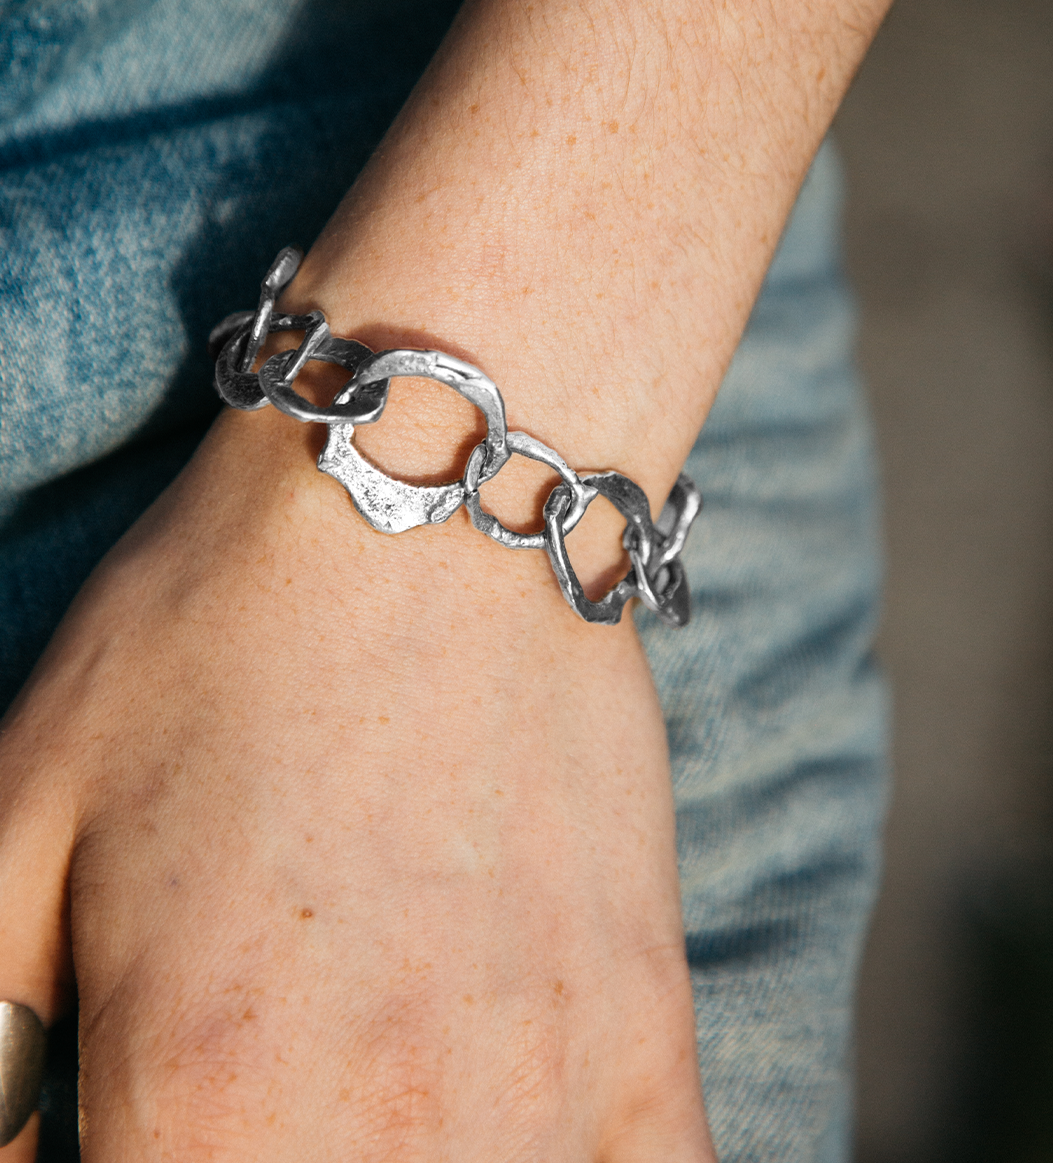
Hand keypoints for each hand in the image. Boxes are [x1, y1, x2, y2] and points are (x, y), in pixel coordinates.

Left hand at [0, 408, 713, 1160]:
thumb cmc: (219, 639)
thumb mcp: (18, 819)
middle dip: (247, 1143)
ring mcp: (544, 1089)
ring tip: (352, 1090)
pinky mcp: (646, 1033)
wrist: (436, 509)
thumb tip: (15, 1156)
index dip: (118, 1155)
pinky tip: (507, 1124)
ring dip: (393, 1156)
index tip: (137, 1104)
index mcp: (203, 1098)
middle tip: (246, 1071)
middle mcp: (391, 1131)